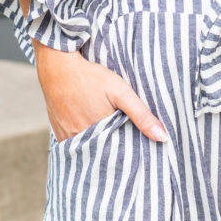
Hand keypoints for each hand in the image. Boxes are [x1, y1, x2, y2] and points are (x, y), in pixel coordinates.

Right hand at [33, 40, 168, 143]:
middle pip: (102, 154)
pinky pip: (74, 145)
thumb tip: (162, 138)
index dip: (129, 154)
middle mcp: (80, 139)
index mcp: (98, 133)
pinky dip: (84, 143)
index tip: (138, 153)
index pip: (118, 155)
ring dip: (98, 147)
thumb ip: (142, 115)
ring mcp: (66, 137)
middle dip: (114, 152)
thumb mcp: (121, 93)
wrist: (58, 65)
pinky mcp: (58, 132)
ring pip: (88, 150)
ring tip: (109, 139)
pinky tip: (91, 132)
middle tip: (125, 147)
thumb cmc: (91, 77)